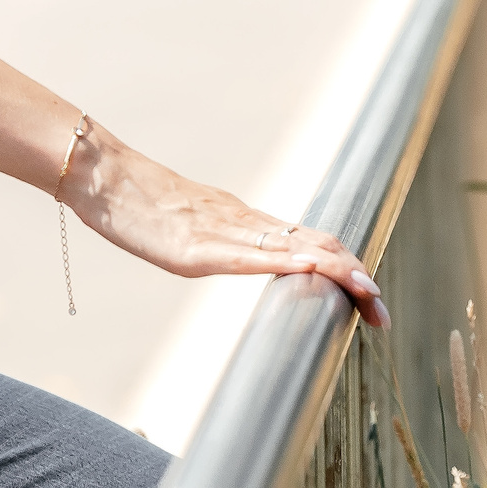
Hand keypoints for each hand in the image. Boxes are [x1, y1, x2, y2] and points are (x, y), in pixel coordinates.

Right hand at [65, 124, 388, 327]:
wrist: (103, 176)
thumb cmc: (138, 202)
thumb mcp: (188, 226)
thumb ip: (219, 241)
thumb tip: (244, 257)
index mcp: (243, 220)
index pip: (309, 241)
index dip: (346, 266)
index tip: (370, 297)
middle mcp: (243, 222)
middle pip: (314, 244)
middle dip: (354, 276)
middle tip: (383, 311)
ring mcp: (222, 232)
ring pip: (292, 247)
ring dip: (336, 270)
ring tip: (369, 291)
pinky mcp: (197, 248)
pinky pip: (250, 255)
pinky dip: (287, 260)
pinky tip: (310, 267)